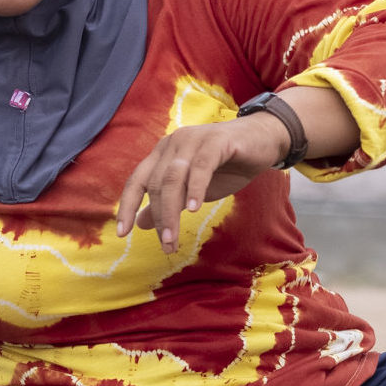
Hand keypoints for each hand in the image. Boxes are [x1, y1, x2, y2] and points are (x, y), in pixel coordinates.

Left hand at [116, 114, 290, 252]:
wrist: (263, 142)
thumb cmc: (226, 166)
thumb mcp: (193, 190)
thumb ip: (168, 203)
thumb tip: (140, 224)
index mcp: (163, 154)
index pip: (137, 181)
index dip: (127, 206)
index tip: (122, 233)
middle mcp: (173, 144)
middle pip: (156, 184)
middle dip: (159, 218)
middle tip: (166, 245)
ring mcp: (193, 140)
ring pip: (173, 178)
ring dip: (171, 211)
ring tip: (173, 238)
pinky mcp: (217, 141)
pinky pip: (200, 167)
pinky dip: (194, 188)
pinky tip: (194, 209)